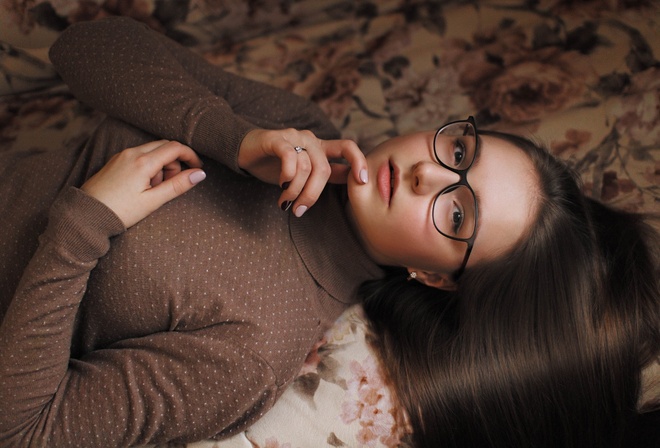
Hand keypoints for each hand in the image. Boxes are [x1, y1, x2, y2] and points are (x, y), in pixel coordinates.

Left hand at [81, 140, 204, 227]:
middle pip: (165, 146)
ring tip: (153, 189)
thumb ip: (177, 186)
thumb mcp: (152, 201)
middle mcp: (132, 152)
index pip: (175, 148)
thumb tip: (200, 174)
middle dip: (175, 162)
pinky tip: (142, 185)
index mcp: (143, 162)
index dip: (191, 156)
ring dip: (161, 165)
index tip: (198, 168)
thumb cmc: (119, 211)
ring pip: (152, 150)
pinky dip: (148, 166)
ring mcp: (122, 155)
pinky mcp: (116, 160)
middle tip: (171, 184)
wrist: (86, 215)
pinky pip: (140, 155)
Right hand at [238, 128, 367, 216]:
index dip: (359, 163)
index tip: (363, 181)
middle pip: (323, 169)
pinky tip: (281, 185)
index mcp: (321, 148)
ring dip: (295, 191)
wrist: (244, 151)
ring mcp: (294, 137)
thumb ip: (323, 177)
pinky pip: (290, 157)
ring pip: (305, 168)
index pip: (347, 149)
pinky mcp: (276, 139)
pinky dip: (288, 175)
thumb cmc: (274, 165)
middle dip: (312, 195)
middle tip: (299, 210)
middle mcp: (311, 140)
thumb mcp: (302, 174)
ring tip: (284, 202)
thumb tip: (349, 183)